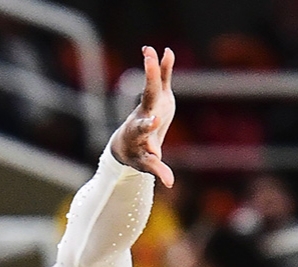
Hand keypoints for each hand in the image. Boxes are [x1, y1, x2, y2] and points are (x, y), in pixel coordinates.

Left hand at [111, 46, 175, 187]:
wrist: (128, 143)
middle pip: (146, 99)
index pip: (143, 128)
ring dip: (152, 69)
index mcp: (140, 132)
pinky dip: (165, 66)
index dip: (147, 125)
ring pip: (151, 85)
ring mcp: (149, 104)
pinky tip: (167, 51)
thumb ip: (157, 169)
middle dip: (150, 82)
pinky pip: (162, 80)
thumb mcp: (146, 164)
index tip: (153, 120)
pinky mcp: (158, 97)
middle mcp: (143, 115)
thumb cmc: (136, 155)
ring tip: (150, 51)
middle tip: (150, 66)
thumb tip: (169, 183)